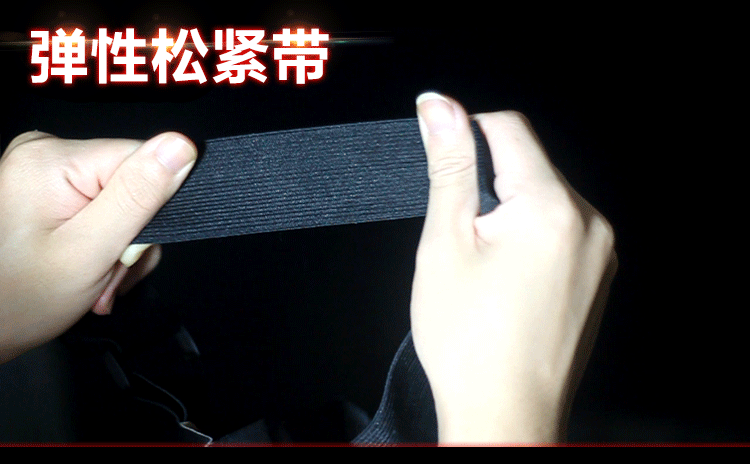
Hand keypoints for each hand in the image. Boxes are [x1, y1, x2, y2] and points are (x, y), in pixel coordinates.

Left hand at [0, 131, 196, 362]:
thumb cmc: (23, 299)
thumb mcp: (89, 250)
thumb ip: (137, 195)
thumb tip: (182, 146)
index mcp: (53, 158)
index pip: (143, 162)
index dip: (152, 210)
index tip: (127, 253)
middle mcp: (46, 153)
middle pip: (135, 184)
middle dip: (133, 238)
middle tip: (109, 276)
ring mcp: (45, 171)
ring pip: (124, 201)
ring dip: (121, 248)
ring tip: (98, 281)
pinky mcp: (48, 188)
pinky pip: (103, 207)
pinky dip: (105, 243)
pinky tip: (89, 269)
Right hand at [411, 93, 616, 443]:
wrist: (506, 415)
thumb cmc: (470, 342)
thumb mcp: (446, 241)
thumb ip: (450, 166)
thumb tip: (439, 108)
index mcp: (552, 208)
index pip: (510, 128)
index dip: (467, 130)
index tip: (443, 151)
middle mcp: (589, 224)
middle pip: (531, 164)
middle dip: (489, 181)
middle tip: (460, 234)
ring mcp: (600, 253)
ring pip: (545, 198)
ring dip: (509, 211)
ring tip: (483, 265)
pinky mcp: (598, 277)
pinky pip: (561, 231)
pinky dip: (529, 237)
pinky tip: (505, 279)